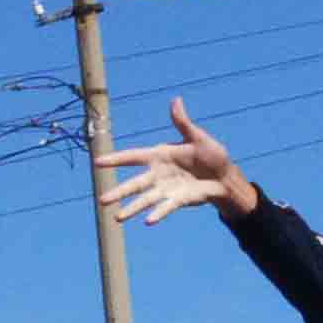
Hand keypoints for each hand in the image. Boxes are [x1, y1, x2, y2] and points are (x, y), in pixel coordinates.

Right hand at [99, 98, 258, 226]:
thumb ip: (182, 123)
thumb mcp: (197, 137)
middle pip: (134, 184)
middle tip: (102, 200)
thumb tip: (175, 100)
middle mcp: (159, 174)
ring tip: (117, 217)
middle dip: (119, 191)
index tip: (97, 162)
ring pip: (145, 199)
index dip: (116, 159)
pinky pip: (166, 208)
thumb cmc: (211, 155)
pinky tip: (148, 221)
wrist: (225, 177)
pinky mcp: (178, 201)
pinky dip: (158, 214)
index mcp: (160, 155)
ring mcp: (167, 189)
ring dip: (132, 208)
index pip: (133, 157)